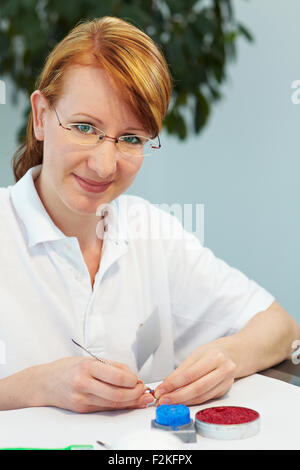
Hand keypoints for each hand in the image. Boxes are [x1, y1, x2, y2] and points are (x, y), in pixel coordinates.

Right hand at [39, 356, 153, 412]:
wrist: (45, 383)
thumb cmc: (67, 368)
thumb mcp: (89, 359)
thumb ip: (111, 367)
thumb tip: (131, 376)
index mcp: (87, 367)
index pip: (117, 377)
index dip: (132, 381)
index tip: (137, 380)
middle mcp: (84, 384)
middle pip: (117, 394)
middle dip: (135, 394)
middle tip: (141, 390)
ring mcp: (82, 399)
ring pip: (113, 404)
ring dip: (130, 402)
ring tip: (139, 397)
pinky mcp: (82, 409)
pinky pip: (105, 408)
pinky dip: (119, 406)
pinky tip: (127, 402)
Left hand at [154, 341, 236, 405]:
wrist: (231, 354)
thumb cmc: (211, 352)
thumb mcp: (195, 354)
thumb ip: (181, 370)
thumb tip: (166, 384)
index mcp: (215, 357)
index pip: (190, 373)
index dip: (174, 383)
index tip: (161, 389)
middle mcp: (224, 370)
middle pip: (197, 388)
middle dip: (177, 396)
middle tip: (163, 400)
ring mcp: (226, 382)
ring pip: (201, 396)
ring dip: (183, 401)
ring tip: (169, 402)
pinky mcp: (224, 391)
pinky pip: (205, 399)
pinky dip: (191, 401)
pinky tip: (181, 401)